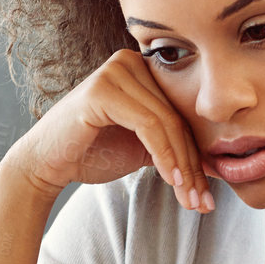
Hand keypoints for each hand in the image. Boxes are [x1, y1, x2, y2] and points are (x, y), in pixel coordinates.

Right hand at [0, 48, 211, 212]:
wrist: (46, 164)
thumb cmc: (91, 153)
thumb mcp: (143, 148)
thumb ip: (174, 146)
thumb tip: (219, 164)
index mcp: (142, 68)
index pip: (181, 112)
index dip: (198, 154)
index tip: (208, 192)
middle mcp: (129, 61)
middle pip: (177, 117)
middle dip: (193, 166)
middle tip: (202, 202)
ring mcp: (115, 71)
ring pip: (166, 123)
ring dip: (182, 167)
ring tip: (190, 199)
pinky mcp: (102, 89)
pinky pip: (148, 125)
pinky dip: (164, 156)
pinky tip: (171, 181)